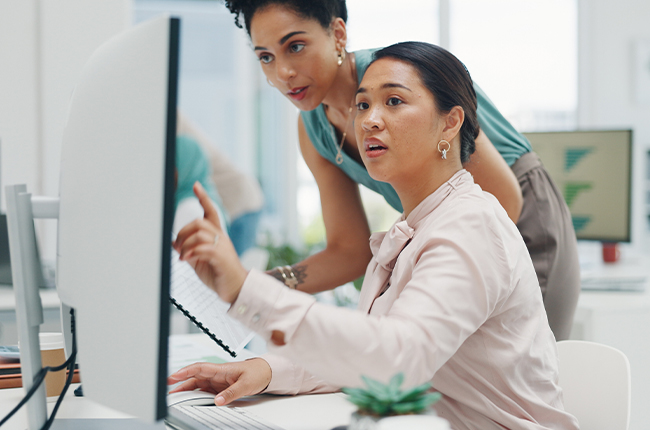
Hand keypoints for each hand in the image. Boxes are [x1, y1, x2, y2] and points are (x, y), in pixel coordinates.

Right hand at [168, 358, 271, 405]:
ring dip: (185, 389)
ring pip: (197, 384)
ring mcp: (217, 380)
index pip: (199, 368)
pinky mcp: (219, 386)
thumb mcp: (246, 384)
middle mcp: (216, 374)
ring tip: (173, 396)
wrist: (266, 372)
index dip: (185, 371)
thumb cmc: (257, 373)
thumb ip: (231, 393)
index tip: (173, 376)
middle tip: (166, 388)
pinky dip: (194, 394)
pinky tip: (188, 399)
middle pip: (194, 377)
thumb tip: (218, 401)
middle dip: (180, 381)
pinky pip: (203, 390)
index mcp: (221, 369)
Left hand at [173, 182, 246, 302]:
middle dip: (183, 232)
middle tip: (177, 246)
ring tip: (182, 257)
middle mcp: (221, 238)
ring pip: (200, 234)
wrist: (236, 288)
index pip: (211, 212)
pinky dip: (191, 252)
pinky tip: (186, 260)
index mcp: (217, 236)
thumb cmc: (219, 274)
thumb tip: (175, 243)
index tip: (196, 186)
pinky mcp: (221, 257)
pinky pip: (204, 248)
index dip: (204, 198)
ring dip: (185, 245)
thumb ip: (189, 250)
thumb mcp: (200, 260)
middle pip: (200, 222)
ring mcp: (222, 247)